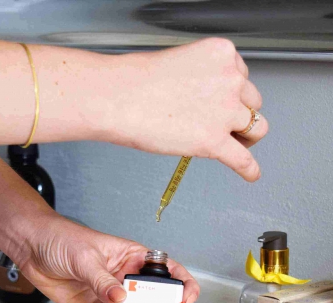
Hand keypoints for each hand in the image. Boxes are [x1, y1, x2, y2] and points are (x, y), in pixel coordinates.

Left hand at [18, 214, 200, 302]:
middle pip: (159, 302)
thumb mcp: (85, 257)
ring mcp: (114, 300)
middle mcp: (128, 280)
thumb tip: (120, 298)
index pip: (167, 271)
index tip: (185, 300)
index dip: (182, 285)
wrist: (33, 249)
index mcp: (132, 258)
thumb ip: (103, 280)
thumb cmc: (63, 239)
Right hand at [104, 38, 267, 181]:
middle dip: (239, 114)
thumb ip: (200, 78)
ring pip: (257, 128)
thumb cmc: (136, 80)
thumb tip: (204, 100)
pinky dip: (248, 169)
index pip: (242, 76)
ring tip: (235, 144)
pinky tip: (250, 174)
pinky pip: (242, 160)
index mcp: (222, 55)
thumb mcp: (180, 63)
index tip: (223, 102)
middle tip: (226, 124)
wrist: (119, 97)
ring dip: (246, 137)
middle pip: (252, 102)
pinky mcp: (214, 141)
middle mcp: (231, 80)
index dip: (232, 93)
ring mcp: (225, 112)